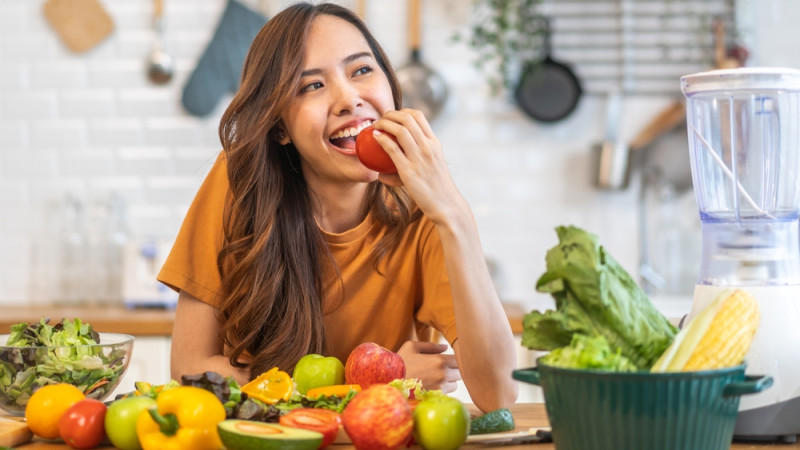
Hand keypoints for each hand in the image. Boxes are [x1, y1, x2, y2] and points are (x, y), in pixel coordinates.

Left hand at [372, 109, 467, 224]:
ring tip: (375, 126)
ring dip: (384, 123)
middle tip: (380, 119)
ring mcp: (419, 157)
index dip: (402, 111)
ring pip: (399, 129)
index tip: (393, 116)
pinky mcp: (409, 171)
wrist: (446, 204)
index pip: (419, 116)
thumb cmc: (437, 188)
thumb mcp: (433, 166)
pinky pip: (392, 149)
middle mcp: (428, 147)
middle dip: (390, 114)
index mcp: (434, 143)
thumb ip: (418, 158)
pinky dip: (381, 139)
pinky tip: (374, 137)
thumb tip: (396, 160)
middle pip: (407, 118)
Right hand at [396, 341, 460, 392]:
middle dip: (453, 370)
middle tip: (442, 369)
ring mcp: (440, 388)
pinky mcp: (436, 398)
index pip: (458, 359)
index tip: (446, 360)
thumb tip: (445, 347)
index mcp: (439, 360)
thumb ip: (431, 345)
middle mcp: (443, 374)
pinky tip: (432, 386)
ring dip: (450, 381)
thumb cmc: (400, 362)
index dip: (453, 359)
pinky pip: (447, 394)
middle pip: (460, 372)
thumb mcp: (412, 347)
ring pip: (455, 384)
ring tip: (437, 378)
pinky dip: (443, 390)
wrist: (389, 382)